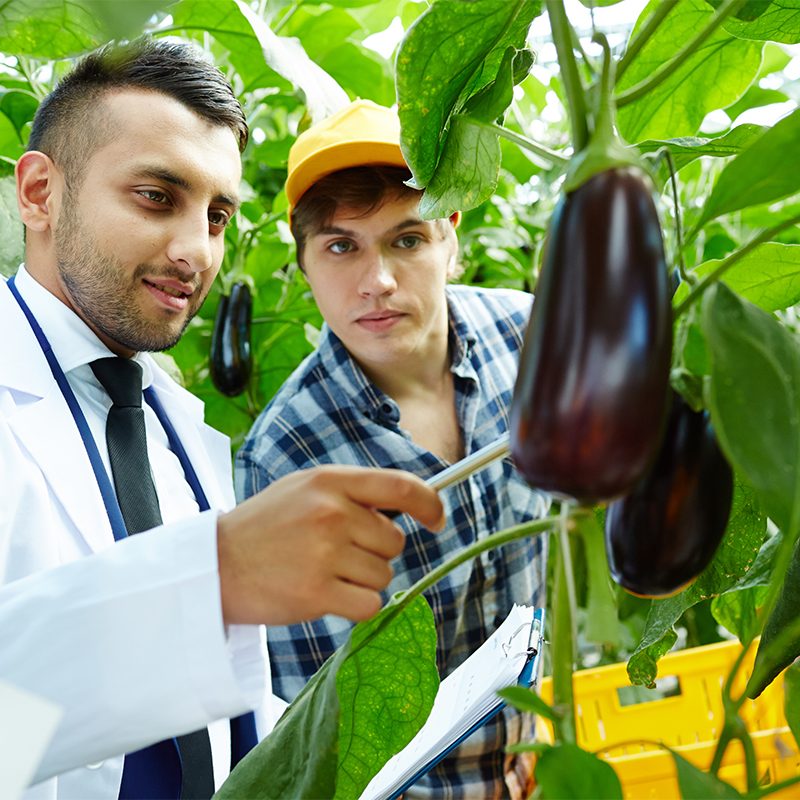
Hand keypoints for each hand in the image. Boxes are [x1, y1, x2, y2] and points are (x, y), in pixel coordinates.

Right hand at [216, 465, 443, 624]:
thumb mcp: (304, 489)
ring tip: (322, 572)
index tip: (437, 519)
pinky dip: (356, 605)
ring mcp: (325, 553)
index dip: (430, 504)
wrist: (215, 566)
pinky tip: (325, 595)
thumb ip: (351, 492)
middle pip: (394, 541)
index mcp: (330, 481)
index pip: (401, 486)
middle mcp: (332, 513)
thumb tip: (408, 504)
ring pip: (384, 575)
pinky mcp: (318, 593)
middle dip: (376, 551)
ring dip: (362, 580)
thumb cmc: (264, 526)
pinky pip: (370, 604)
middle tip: (337, 553)